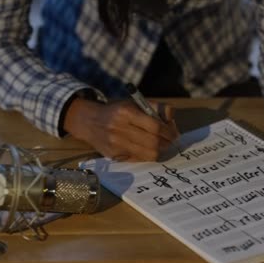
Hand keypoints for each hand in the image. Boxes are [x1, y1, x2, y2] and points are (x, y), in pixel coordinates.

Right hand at [64, 98, 178, 160]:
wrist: (89, 122)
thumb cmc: (117, 111)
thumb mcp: (135, 103)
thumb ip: (156, 108)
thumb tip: (171, 119)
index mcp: (126, 112)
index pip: (155, 126)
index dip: (169, 132)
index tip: (174, 134)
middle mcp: (119, 129)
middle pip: (153, 142)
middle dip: (166, 143)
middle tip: (170, 141)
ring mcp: (115, 144)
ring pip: (148, 154)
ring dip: (159, 151)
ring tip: (160, 145)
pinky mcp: (114, 155)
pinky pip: (139, 159)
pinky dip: (147, 155)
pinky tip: (146, 148)